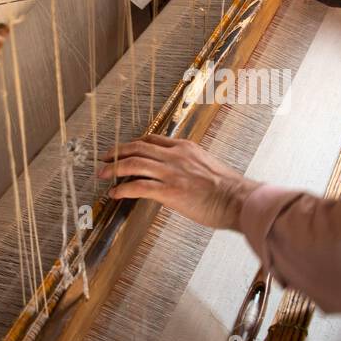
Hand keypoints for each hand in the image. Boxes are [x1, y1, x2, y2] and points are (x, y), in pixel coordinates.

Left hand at [97, 134, 257, 230]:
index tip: (122, 150)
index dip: (133, 144)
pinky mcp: (170, 191)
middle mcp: (175, 156)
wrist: (239, 200)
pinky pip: (138, 187)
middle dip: (116, 153)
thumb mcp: (207, 167)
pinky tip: (114, 193)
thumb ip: (189, 165)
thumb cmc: (228, 189)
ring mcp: (171, 172)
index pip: (152, 140)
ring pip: (133, 164)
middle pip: (137, 147)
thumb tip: (180, 174)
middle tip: (104, 159)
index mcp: (184, 148)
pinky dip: (122, 189)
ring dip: (113, 169)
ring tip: (102, 175)